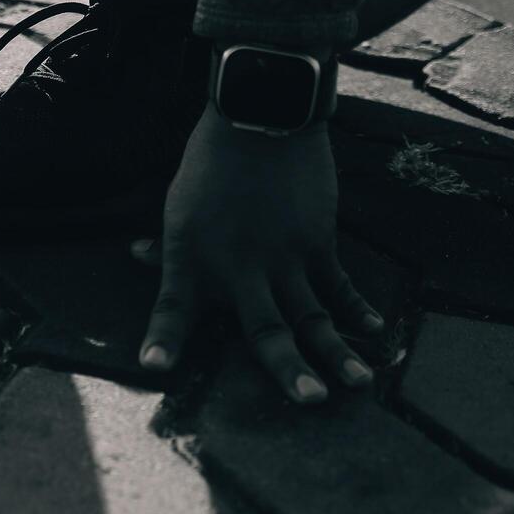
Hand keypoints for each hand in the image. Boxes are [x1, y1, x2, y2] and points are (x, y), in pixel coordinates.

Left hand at [139, 106, 382, 402]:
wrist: (261, 113)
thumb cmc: (212, 159)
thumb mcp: (179, 201)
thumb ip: (167, 242)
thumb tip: (138, 256)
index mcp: (194, 254)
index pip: (172, 305)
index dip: (164, 337)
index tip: (155, 366)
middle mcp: (239, 265)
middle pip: (265, 329)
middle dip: (285, 369)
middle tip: (308, 400)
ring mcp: (284, 255)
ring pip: (314, 315)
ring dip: (336, 352)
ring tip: (357, 384)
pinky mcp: (317, 239)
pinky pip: (339, 283)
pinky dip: (357, 308)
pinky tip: (374, 332)